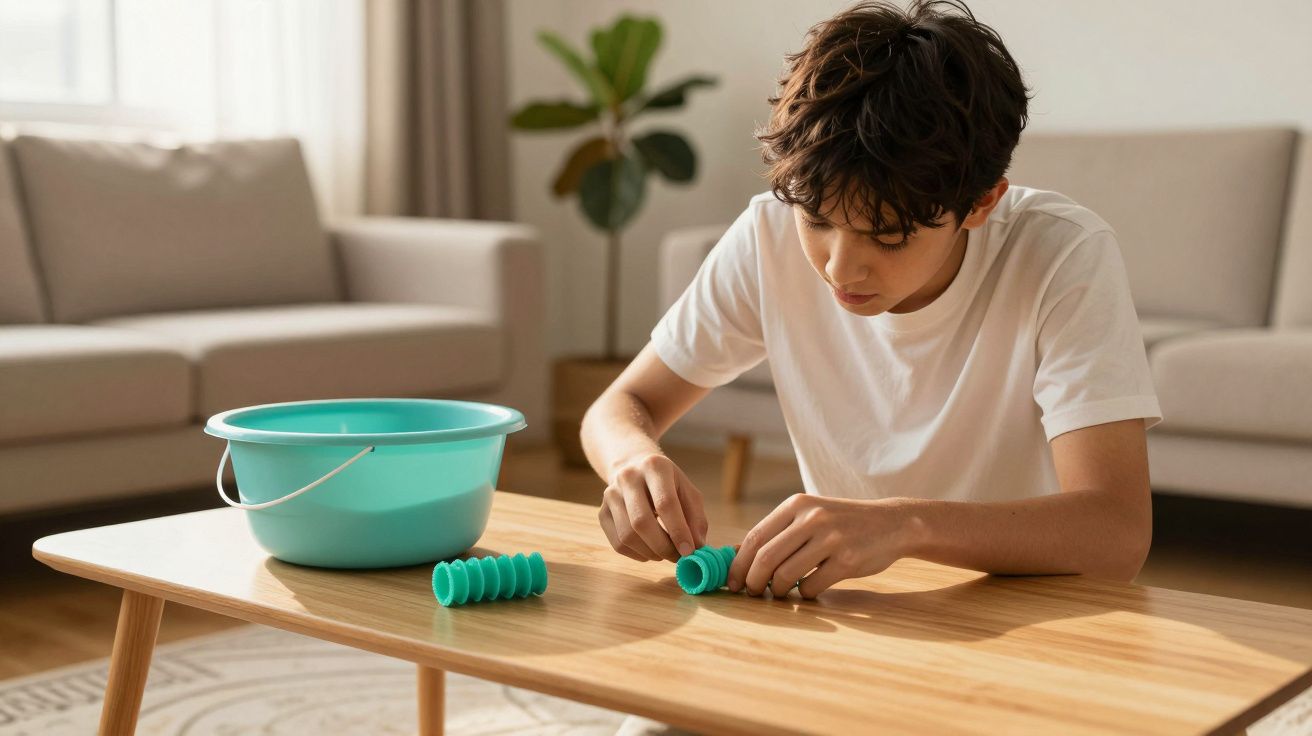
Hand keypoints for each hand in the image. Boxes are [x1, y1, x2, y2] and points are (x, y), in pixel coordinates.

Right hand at [598, 453, 708, 561]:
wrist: (635, 468)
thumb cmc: (668, 484)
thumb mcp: (688, 492)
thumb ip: (696, 519)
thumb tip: (697, 547)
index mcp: (655, 466)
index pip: (665, 503)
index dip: (678, 531)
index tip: (689, 551)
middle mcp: (628, 477)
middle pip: (641, 522)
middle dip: (663, 547)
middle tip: (677, 557)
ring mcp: (611, 494)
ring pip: (627, 535)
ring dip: (650, 553)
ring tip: (664, 553)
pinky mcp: (601, 512)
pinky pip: (617, 543)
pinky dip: (637, 554)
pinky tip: (649, 550)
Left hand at [727, 493, 919, 598]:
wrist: (891, 523)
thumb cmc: (842, 523)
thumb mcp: (810, 515)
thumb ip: (779, 532)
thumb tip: (736, 554)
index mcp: (797, 504)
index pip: (755, 537)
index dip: (738, 563)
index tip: (731, 582)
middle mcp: (812, 518)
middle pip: (765, 558)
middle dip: (752, 581)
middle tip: (751, 592)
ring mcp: (831, 539)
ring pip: (785, 575)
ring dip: (777, 590)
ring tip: (779, 592)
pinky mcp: (847, 560)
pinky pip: (811, 586)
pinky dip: (804, 594)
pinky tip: (808, 589)